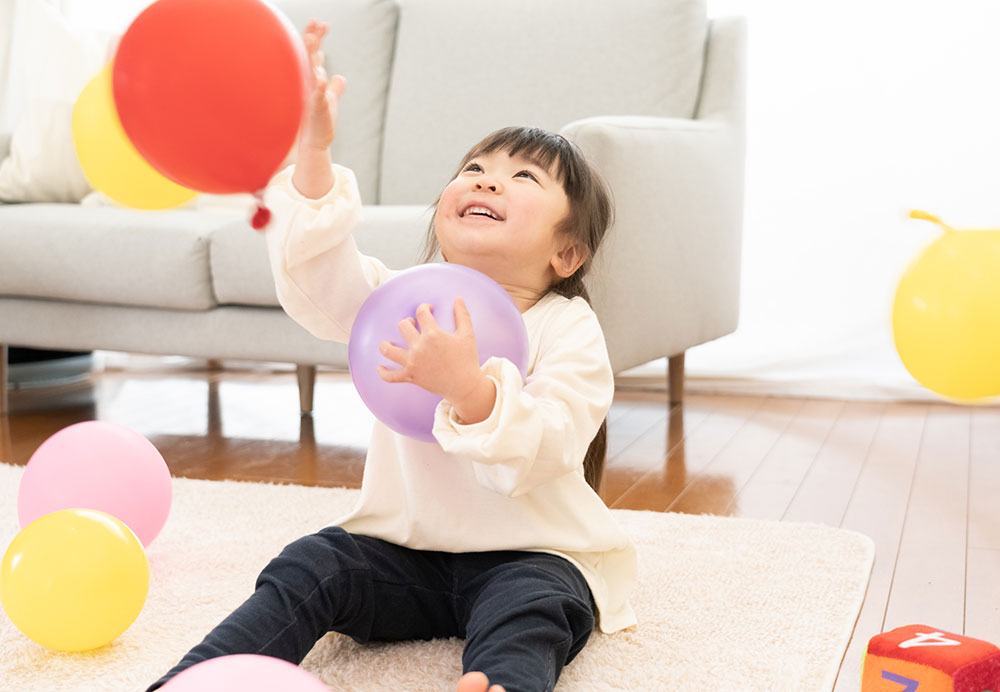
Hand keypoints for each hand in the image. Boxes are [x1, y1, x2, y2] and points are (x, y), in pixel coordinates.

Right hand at [298, 19, 346, 152]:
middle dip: (312, 39)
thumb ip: (335, 87)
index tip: (322, 23)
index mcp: (313, 80)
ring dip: (309, 56)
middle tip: (314, 22)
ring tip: (310, 39)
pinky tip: (323, 77)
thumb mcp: (329, 100)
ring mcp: (311, 96)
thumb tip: (339, 77)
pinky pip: (317, 96)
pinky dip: (320, 86)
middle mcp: (309, 85)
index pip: (314, 54)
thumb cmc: (320, 121)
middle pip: (309, 57)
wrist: (315, 143)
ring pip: (309, 72)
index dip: (317, 38)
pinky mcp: (316, 110)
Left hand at [378, 299, 495, 422]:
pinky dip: (383, 372)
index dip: (424, 307)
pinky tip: (380, 367)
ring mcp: (413, 363)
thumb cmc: (467, 359)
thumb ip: (462, 315)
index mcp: (433, 335)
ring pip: (389, 350)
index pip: (421, 313)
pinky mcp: (411, 376)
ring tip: (389, 343)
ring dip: (386, 344)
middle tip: (414, 326)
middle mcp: (419, 347)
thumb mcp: (468, 335)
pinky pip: (390, 376)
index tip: (428, 309)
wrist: (464, 386)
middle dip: (408, 322)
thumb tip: (458, 298)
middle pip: (403, 326)